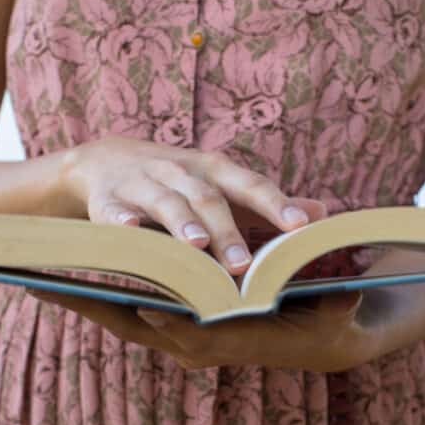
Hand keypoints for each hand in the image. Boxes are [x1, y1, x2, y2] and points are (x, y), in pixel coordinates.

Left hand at [26, 288, 385, 372]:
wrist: (331, 337)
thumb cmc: (333, 318)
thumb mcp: (338, 311)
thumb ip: (334, 303)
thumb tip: (343, 295)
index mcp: (227, 340)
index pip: (177, 328)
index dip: (141, 310)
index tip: (96, 290)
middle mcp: (196, 345)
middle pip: (131, 324)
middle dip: (85, 305)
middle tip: (35, 281)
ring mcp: (182, 337)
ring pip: (122, 318)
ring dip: (80, 299)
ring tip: (33, 276)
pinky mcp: (176, 325)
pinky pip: (128, 310)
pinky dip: (98, 295)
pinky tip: (68, 274)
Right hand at [51, 133, 327, 274]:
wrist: (103, 159)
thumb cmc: (177, 180)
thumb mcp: (221, 183)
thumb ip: (266, 203)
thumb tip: (321, 214)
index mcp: (213, 170)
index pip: (250, 185)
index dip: (275, 204)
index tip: (299, 227)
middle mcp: (179, 172)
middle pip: (207, 199)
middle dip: (226, 231)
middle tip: (242, 265)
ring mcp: (142, 184)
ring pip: (164, 203)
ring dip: (180, 224)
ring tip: (196, 247)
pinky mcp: (107, 199)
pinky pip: (112, 210)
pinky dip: (119, 220)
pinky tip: (126, 232)